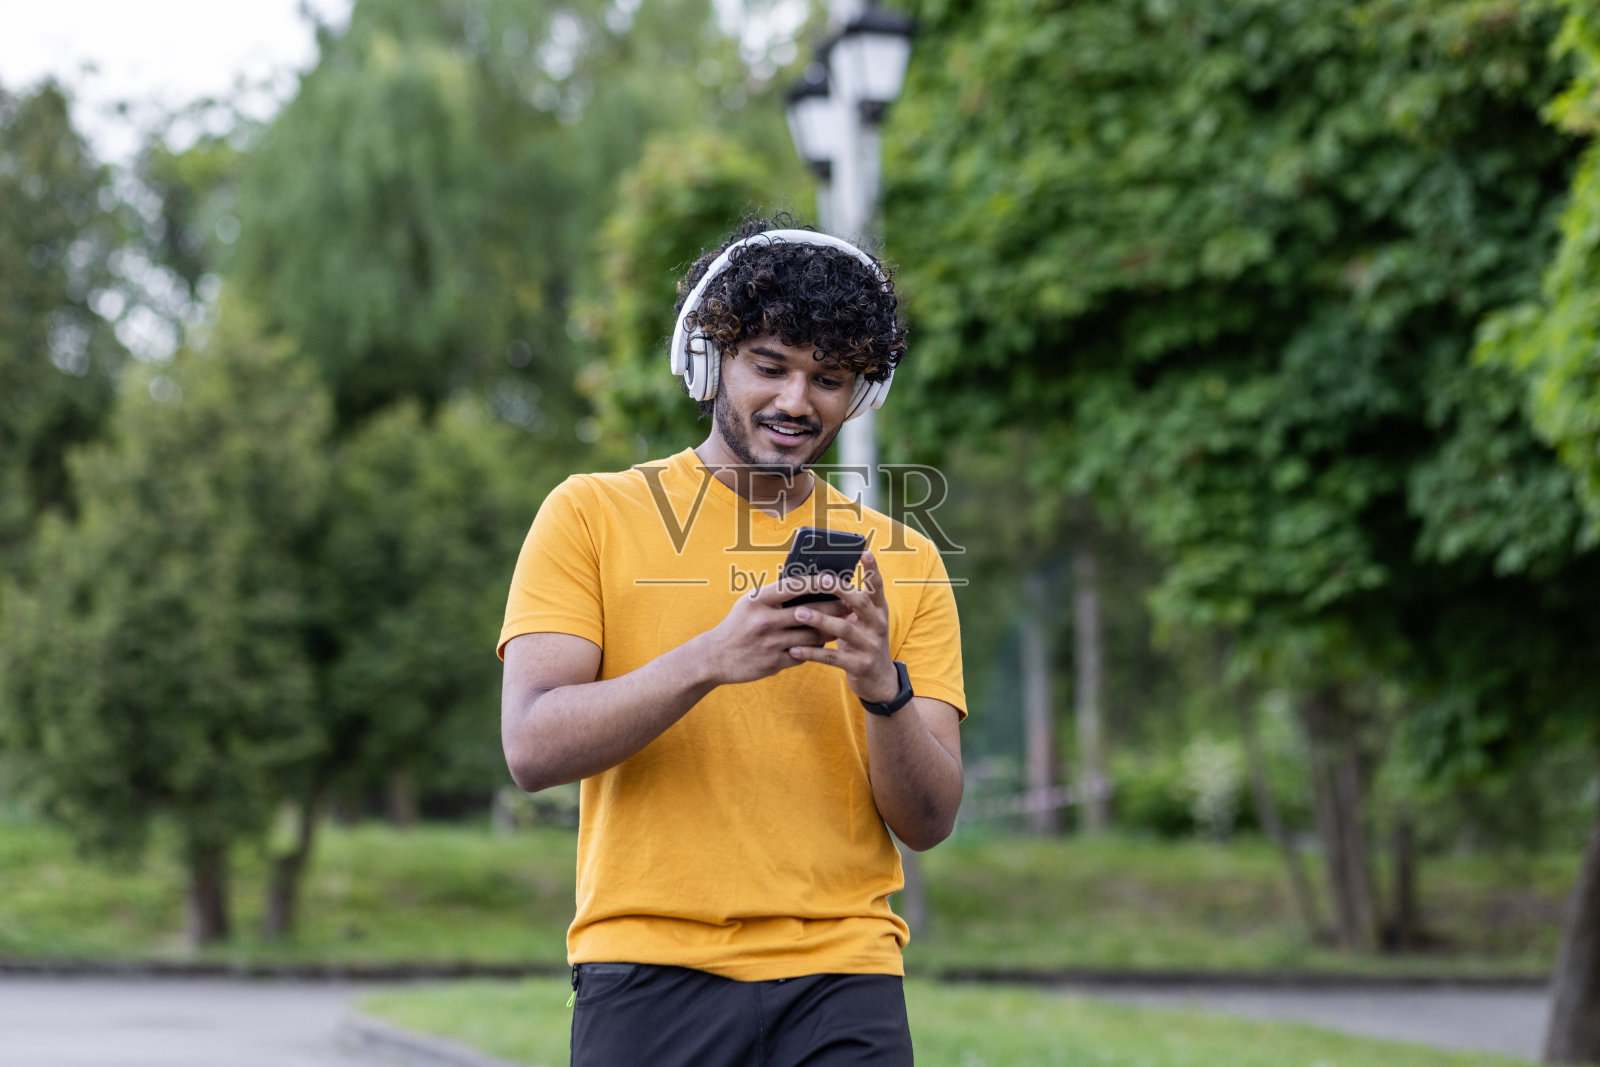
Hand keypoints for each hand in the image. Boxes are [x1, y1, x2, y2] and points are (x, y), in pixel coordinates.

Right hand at [696, 572, 848, 685]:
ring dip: (830, 630)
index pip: (794, 585)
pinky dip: (815, 649)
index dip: (818, 581)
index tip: (836, 578)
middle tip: (850, 603)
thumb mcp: (750, 603)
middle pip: (810, 611)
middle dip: (834, 607)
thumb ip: (776, 594)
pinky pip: (803, 655)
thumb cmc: (737, 624)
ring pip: (811, 636)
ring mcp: (770, 643)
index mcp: (758, 600)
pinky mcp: (773, 663)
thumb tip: (810, 583)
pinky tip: (824, 643)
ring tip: (843, 624)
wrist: (713, 657)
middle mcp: (764, 621)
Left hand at [786, 550, 898, 703]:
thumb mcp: (863, 622)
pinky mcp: (859, 665)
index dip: (872, 569)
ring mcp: (870, 646)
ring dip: (820, 620)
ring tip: (798, 613)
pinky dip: (812, 652)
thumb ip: (849, 605)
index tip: (863, 552)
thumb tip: (820, 580)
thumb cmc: (863, 642)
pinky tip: (794, 648)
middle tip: (823, 580)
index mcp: (879, 611)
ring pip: (844, 630)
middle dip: (842, 591)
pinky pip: (832, 657)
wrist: (879, 681)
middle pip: (860, 604)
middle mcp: (878, 626)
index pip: (877, 586)